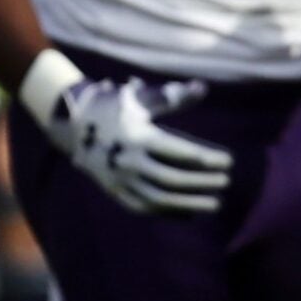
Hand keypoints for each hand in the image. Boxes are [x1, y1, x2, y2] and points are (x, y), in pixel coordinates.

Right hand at [45, 76, 230, 215]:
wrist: (72, 125)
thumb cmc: (113, 106)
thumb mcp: (138, 97)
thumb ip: (171, 96)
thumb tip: (203, 88)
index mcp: (138, 136)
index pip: (181, 152)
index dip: (208, 159)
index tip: (229, 161)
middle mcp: (129, 161)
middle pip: (173, 178)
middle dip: (203, 181)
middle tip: (227, 181)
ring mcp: (120, 179)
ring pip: (160, 198)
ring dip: (191, 203)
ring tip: (216, 203)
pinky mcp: (115, 191)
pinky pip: (145, 207)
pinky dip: (168, 212)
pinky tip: (190, 212)